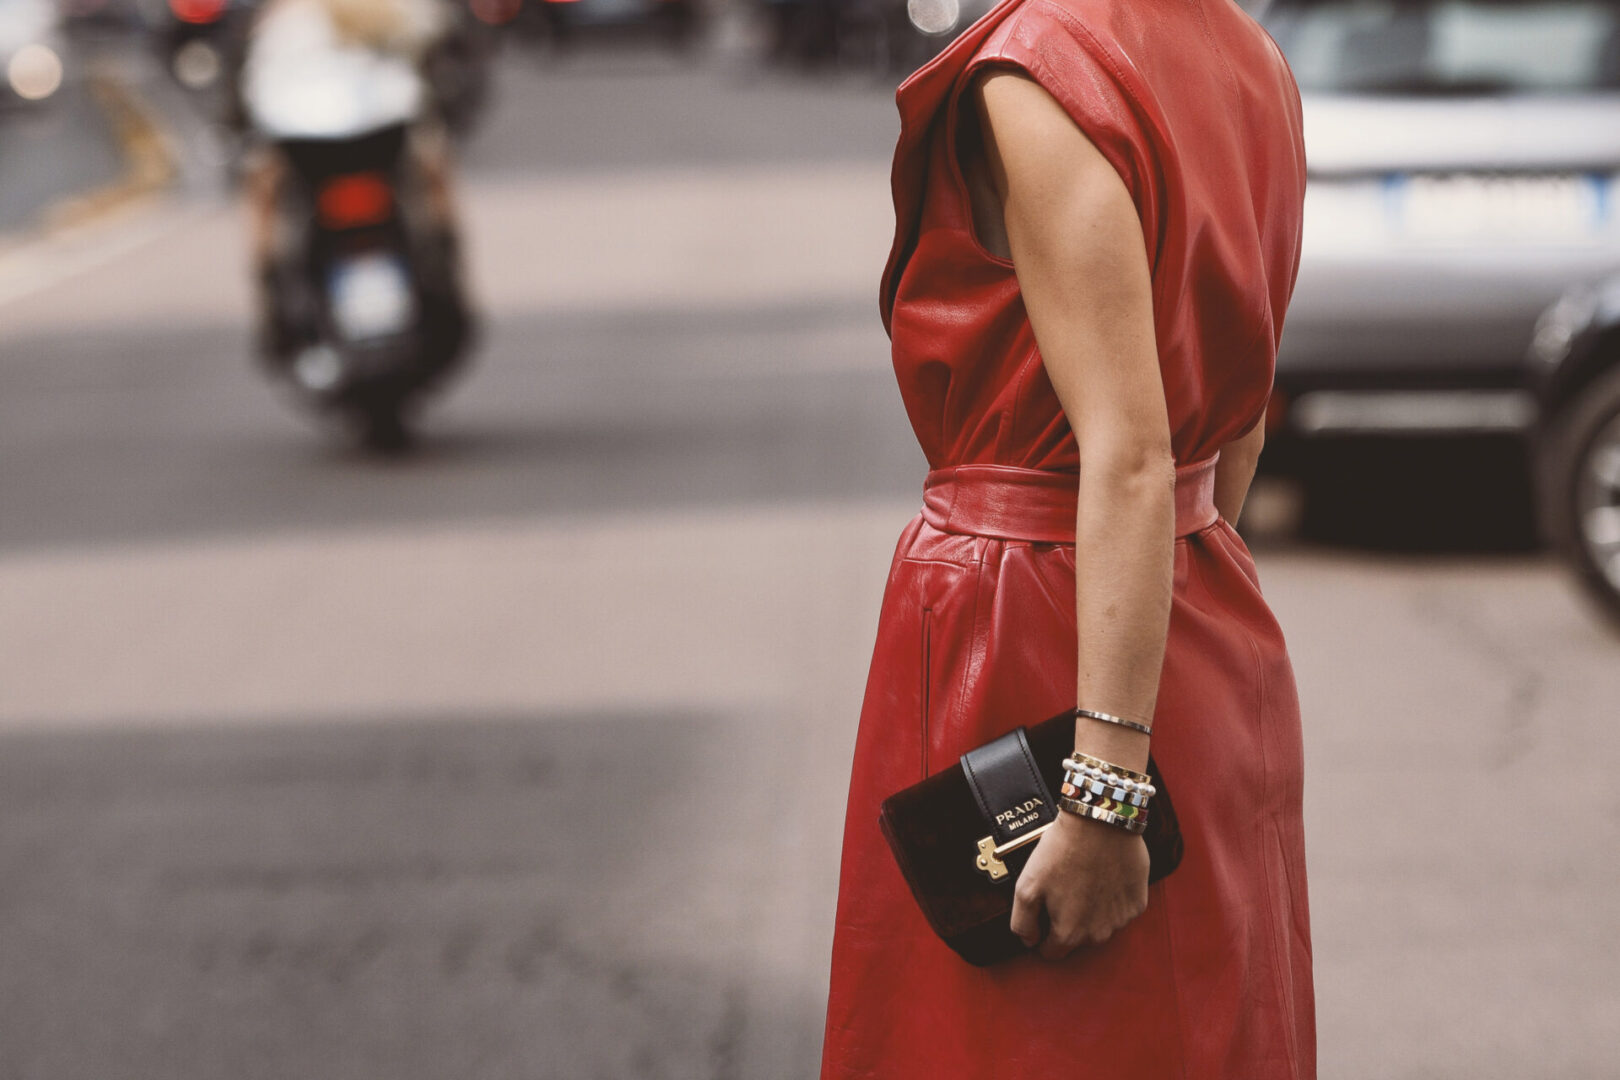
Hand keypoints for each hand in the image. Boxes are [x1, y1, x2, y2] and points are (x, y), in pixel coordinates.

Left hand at [1010, 810, 1149, 960]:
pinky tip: (1103, 877)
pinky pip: (1120, 911)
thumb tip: (1029, 942)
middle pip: (1077, 940)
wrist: (1099, 822)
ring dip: (1091, 911)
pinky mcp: (1137, 903)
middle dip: (1068, 922)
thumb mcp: (1026, 886)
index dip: (1042, 937)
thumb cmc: (1061, 851)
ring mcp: (1121, 920)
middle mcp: (1098, 935)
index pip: (1052, 953)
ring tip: (1083, 880)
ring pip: (1100, 927)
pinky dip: (1112, 899)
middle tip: (1063, 890)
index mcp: (1069, 933)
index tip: (1043, 916)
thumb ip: (1022, 923)